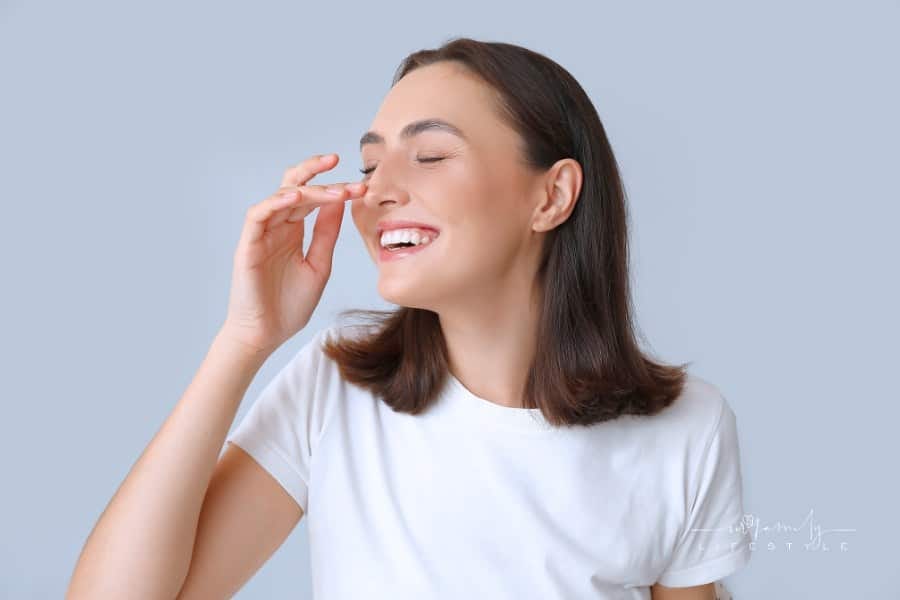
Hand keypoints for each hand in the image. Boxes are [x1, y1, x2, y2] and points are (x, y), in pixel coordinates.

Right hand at [219, 153, 365, 355]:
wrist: (265, 335)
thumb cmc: (289, 305)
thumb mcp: (319, 265)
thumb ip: (326, 234)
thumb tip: (340, 203)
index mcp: (293, 231)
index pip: (312, 198)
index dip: (335, 188)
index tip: (361, 186)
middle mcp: (276, 227)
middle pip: (293, 186)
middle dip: (316, 172)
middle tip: (338, 161)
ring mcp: (261, 234)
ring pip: (280, 197)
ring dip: (306, 189)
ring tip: (332, 189)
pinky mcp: (247, 245)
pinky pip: (258, 215)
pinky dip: (275, 203)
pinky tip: (295, 198)